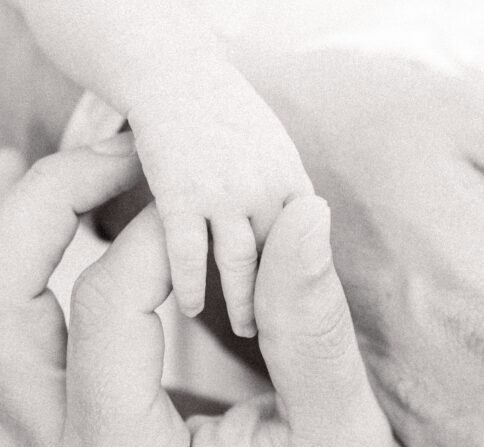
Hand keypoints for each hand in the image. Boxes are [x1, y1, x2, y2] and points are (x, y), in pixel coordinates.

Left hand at [0, 146, 418, 446]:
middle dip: (38, 210)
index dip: (157, 233)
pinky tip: (35, 206)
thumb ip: (309, 325)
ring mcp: (50, 446)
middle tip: (114, 151)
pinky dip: (11, 261)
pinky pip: (2, 335)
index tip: (217, 201)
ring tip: (52, 160)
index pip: (104, 311)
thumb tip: (299, 212)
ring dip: (6, 231)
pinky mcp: (63, 425)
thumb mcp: (341, 430)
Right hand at [128, 60, 313, 335]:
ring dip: (242, 302)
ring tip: (246, 329)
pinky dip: (192, 286)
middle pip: (278, 259)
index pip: (307, 241)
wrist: (174, 75)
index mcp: (289, 174)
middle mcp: (263, 185)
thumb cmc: (222, 112)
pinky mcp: (180, 194)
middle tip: (285, 335)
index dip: (306, 277)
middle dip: (283, 301)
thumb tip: (306, 224)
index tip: (309, 307)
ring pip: (238, 263)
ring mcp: (222, 191)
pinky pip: (188, 254)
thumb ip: (284, 188)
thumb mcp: (269, 144)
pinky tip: (192, 309)